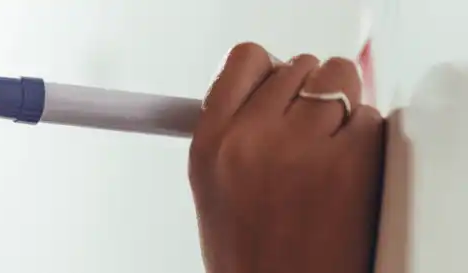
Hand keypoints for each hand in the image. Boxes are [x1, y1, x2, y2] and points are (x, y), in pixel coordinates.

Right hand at [189, 42, 385, 272]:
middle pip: (298, 67)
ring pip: (338, 79)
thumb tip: (270, 88)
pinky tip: (350, 166)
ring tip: (332, 145)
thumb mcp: (214, 188)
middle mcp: (251, 139)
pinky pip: (369, 116)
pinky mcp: (351, 161)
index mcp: (211, 143)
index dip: (271, 71)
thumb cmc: (253, 257)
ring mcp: (301, 147)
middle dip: (310, 91)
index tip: (281, 86)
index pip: (246, 61)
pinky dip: (366, 135)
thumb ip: (234, 132)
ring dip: (342, 106)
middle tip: (311, 128)